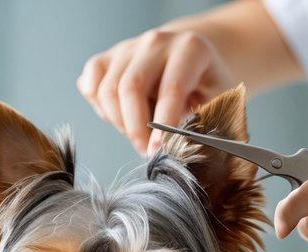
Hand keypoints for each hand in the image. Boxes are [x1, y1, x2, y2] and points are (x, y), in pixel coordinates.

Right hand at [77, 28, 234, 155]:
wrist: (190, 59)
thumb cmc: (205, 85)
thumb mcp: (218, 101)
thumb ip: (204, 120)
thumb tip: (181, 148)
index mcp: (189, 48)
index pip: (171, 89)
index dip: (163, 126)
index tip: (158, 152)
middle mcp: (155, 42)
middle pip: (130, 87)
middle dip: (134, 129)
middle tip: (146, 151)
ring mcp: (127, 47)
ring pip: (106, 90)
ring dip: (118, 123)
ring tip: (138, 134)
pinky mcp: (107, 57)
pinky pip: (89, 85)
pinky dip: (99, 108)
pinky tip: (118, 117)